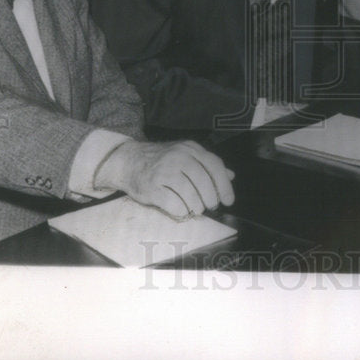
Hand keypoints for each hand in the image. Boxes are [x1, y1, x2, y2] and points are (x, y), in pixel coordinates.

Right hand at [95, 140, 234, 217]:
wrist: (128, 161)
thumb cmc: (161, 161)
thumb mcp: (186, 155)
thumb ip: (207, 165)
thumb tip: (231, 175)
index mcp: (190, 148)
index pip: (214, 165)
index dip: (224, 185)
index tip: (229, 200)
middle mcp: (178, 157)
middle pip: (204, 182)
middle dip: (211, 199)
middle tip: (211, 206)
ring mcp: (164, 171)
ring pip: (191, 196)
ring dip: (196, 207)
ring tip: (195, 209)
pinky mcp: (152, 187)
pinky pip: (175, 205)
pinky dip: (181, 211)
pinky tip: (181, 209)